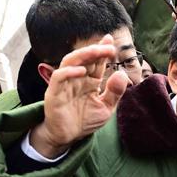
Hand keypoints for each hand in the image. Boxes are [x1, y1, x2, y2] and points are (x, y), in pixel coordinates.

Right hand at [30, 35, 127, 157]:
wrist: (68, 137)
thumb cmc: (85, 121)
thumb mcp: (106, 108)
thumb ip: (114, 93)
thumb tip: (122, 74)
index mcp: (89, 81)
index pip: (96, 62)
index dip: (102, 50)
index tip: (111, 40)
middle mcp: (76, 78)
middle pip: (84, 58)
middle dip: (96, 50)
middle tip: (109, 46)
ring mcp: (64, 84)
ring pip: (70, 62)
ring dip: (83, 55)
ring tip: (97, 51)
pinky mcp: (54, 93)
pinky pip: (59, 77)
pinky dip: (69, 72)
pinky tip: (82, 71)